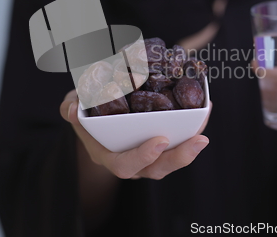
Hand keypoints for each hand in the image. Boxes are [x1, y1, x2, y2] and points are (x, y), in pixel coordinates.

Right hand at [60, 89, 210, 179]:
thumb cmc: (86, 114)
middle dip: (180, 157)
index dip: (143, 156)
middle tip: (199, 140)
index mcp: (110, 156)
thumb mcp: (73, 108)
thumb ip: (70, 109)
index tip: (160, 140)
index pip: (125, 165)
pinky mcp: (163, 143)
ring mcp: (149, 154)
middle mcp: (133, 161)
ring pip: (173, 159)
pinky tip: (205, 108)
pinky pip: (180, 142)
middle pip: (158, 169)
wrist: (99, 117)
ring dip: (192, 145)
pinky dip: (193, 127)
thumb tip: (73, 106)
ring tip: (205, 127)